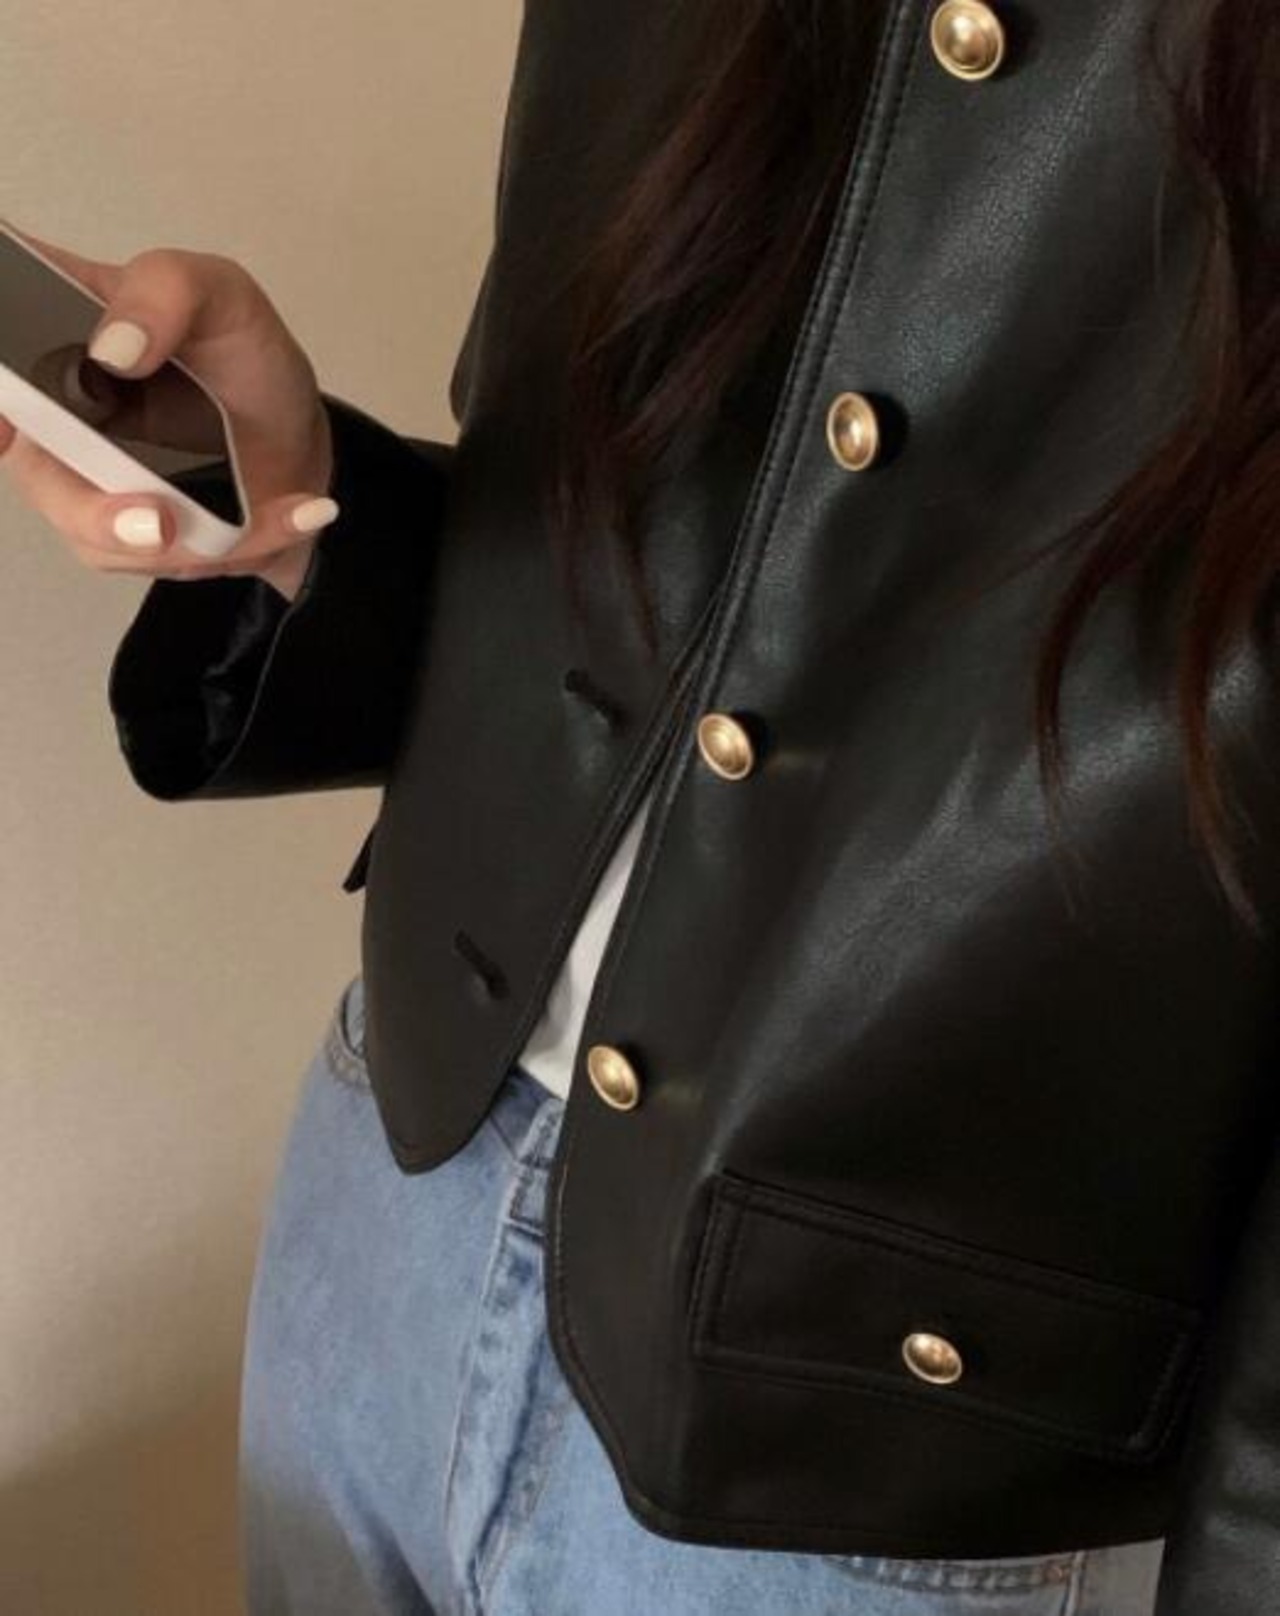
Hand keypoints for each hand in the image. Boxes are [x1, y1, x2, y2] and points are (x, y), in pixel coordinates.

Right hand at [0, 222, 338, 602]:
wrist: (302, 444)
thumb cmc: (247, 362)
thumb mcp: (223, 296)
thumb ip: (163, 289)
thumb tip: (114, 348)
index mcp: (54, 328)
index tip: (8, 424)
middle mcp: (50, 406)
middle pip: (23, 459)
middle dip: (87, 508)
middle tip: (160, 520)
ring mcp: (80, 474)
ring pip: (85, 527)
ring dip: (170, 542)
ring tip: (240, 521)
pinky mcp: (119, 532)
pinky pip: (144, 558)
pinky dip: (222, 546)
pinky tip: (288, 515)